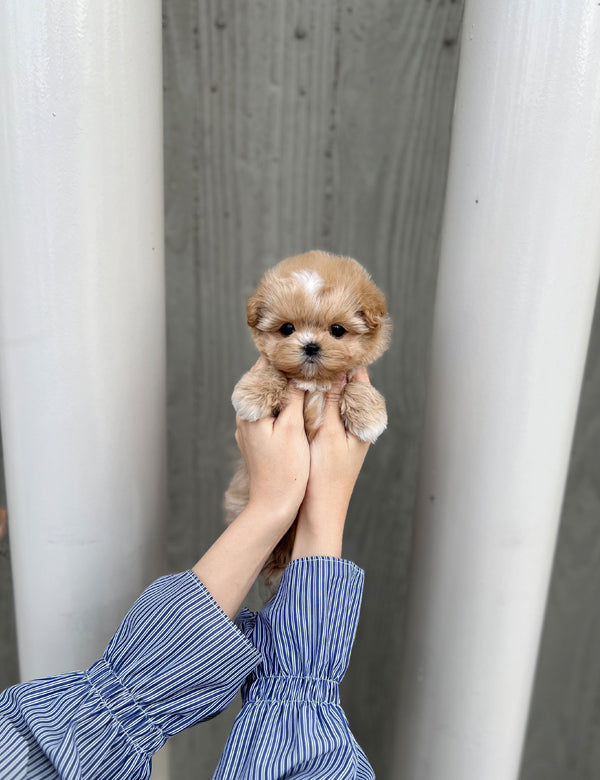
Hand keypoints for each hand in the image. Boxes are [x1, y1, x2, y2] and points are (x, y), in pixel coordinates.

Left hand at [235, 357, 309, 529]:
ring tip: (306, 374)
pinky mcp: (256, 440)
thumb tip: (301, 372)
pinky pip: (269, 412)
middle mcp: (244, 417)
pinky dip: (283, 403)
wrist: (272, 506)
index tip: (297, 344)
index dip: (280, 356)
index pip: (261, 371)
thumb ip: (295, 397)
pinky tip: (299, 402)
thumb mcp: (294, 429)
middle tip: (304, 355)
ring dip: (284, 386)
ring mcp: (249, 430)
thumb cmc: (285, 470)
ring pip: (266, 398)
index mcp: (250, 411)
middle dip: (283, 369)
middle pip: (263, 383)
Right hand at [292, 367, 371, 558]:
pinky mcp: (331, 442)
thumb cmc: (327, 476)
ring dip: (324, 386)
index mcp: (363, 423)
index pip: (361, 383)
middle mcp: (356, 427)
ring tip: (309, 366)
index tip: (336, 344)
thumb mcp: (329, 434)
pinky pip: (326, 413)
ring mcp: (344, 435)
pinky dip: (317, 402)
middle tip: (318, 351)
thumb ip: (332, 403)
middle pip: (348, 389)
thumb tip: (337, 373)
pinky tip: (302, 394)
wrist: (320, 511)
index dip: (349, 363)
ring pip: (336, 401)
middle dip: (334, 372)